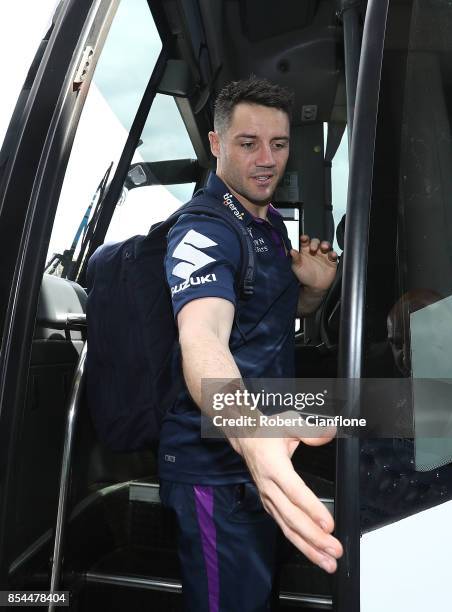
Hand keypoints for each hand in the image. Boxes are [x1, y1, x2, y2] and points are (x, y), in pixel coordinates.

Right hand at [231, 434, 342, 572]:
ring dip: (308, 547)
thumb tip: (329, 434)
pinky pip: (284, 527)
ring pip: (287, 528)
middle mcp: (269, 486)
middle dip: (314, 537)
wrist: (244, 437)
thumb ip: (309, 431)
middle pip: (292, 517)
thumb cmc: (267, 431)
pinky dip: (299, 543)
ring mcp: (268, 498)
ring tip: (328, 562)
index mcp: (274, 467)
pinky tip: (314, 553)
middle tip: (334, 550)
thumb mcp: (288, 423)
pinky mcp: (269, 505)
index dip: (312, 510)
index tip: (328, 525)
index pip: (295, 492)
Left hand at [290, 235, 337, 292]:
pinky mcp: (331, 261)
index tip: (304, 238)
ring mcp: (324, 255)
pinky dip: (333, 254)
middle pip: (316, 242)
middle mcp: (315, 251)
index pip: (305, 241)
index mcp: (305, 250)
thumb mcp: (297, 267)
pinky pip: (333, 255)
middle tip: (313, 248)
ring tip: (324, 247)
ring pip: (326, 246)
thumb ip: (295, 259)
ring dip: (325, 245)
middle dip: (315, 243)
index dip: (305, 238)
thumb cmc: (304, 275)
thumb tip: (292, 251)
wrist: (314, 287)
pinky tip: (332, 255)